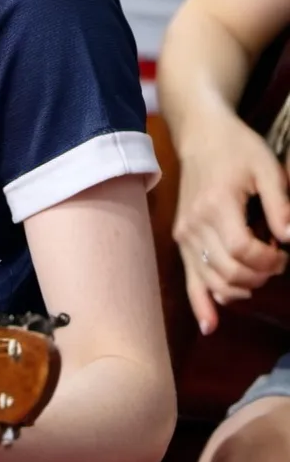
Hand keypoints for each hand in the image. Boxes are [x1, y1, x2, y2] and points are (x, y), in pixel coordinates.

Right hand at [173, 112, 289, 334]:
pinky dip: (201, 303)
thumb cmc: (237, 148)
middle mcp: (194, 224)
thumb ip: (280, 205)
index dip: (270, 261)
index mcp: (215, 205)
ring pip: (213, 281)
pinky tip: (211, 325)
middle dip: (261, 275)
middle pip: (229, 271)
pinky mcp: (181, 239)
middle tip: (277, 260)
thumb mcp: (267, 168)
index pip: (244, 250)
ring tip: (258, 273)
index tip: (284, 252)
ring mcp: (185, 234)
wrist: (201, 136)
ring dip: (242, 288)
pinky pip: (190, 278)